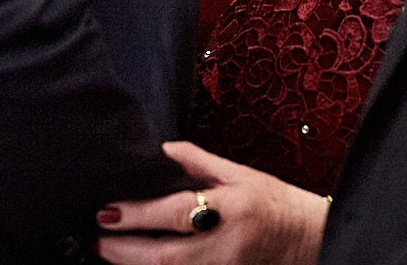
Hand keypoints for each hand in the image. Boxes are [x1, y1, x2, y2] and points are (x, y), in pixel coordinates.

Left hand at [97, 141, 326, 264]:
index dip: (139, 214)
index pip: (177, 212)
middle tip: (97, 239)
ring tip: (107, 252)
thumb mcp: (239, 173)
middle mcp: (227, 244)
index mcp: (232, 207)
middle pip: (166, 256)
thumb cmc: (274, 203)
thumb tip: (159, 151)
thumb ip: (197, 162)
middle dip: (125, 250)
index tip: (108, 211)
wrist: (309, 238)